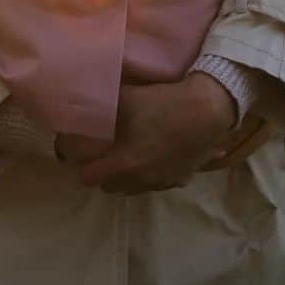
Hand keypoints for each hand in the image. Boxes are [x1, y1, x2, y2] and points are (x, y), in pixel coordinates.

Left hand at [68, 73, 236, 193]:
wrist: (205, 112)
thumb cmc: (161, 104)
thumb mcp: (124, 97)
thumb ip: (99, 102)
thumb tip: (78, 96)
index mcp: (123, 163)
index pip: (89, 178)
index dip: (81, 165)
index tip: (79, 153)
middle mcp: (140, 180)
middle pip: (110, 186)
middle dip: (103, 172)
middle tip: (102, 152)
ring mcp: (162, 183)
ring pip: (133, 187)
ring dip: (126, 175)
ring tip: (127, 153)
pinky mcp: (180, 179)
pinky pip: (156, 183)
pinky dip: (149, 174)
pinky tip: (153, 154)